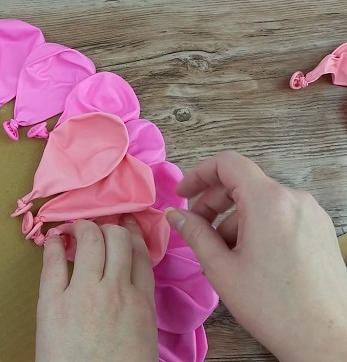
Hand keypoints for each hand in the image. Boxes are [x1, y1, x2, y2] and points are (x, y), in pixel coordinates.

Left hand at [35, 220, 157, 361]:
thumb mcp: (143, 341)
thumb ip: (140, 311)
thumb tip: (131, 291)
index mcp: (142, 304)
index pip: (140, 254)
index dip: (133, 233)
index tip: (127, 224)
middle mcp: (117, 291)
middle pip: (117, 239)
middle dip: (109, 227)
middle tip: (99, 226)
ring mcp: (84, 293)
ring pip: (90, 239)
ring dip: (83, 227)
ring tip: (77, 229)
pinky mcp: (52, 302)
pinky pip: (53, 262)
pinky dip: (53, 243)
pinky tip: (53, 239)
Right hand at [165, 151, 346, 361]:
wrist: (326, 338)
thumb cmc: (272, 305)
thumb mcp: (221, 267)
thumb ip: (194, 233)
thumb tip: (175, 215)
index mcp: (268, 201)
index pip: (228, 164)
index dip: (198, 174)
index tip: (183, 194)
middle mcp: (294, 199)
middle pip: (244, 183)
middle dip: (213, 202)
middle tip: (195, 229)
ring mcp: (311, 215)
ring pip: (262, 202)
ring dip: (234, 218)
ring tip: (222, 254)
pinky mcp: (320, 231)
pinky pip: (280, 216)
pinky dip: (257, 226)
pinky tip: (248, 258)